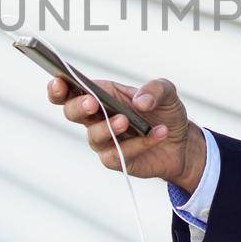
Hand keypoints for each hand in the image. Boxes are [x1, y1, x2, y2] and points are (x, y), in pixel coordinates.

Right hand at [47, 75, 205, 188]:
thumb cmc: (165, 113)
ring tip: (127, 121)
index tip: (59, 81)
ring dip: (108, 127)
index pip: (71, 89)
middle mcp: (97, 117)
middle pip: (71, 112)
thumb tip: (140, 101)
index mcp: (102, 93)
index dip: (59, 87)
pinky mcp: (116, 159)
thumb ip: (155, 89)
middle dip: (78, 106)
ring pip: (94, 136)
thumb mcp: (167, 92)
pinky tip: (157, 134)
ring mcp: (105, 139)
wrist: (181, 143)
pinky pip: (118, 154)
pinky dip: (139, 144)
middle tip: (93, 102)